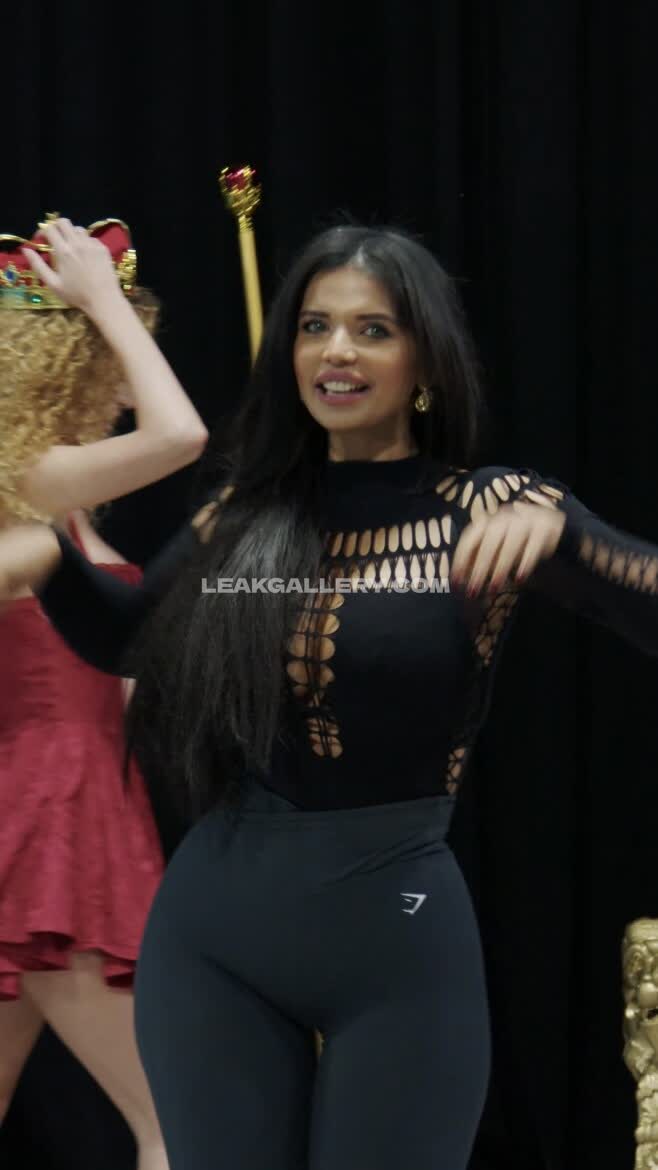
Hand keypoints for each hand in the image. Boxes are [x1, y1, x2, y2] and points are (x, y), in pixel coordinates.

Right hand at [21, 217, 119, 314]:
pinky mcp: (103, 248)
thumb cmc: (76, 295)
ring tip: (70, 247)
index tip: (40, 240)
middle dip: (55, 227)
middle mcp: (78, 243)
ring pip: (78, 228)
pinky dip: (84, 241)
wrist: (104, 300)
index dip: (42, 231)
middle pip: (63, 222)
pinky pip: (91, 237)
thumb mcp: (53, 283)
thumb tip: (25, 249)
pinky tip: (84, 254)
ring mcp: (92, 244)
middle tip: (54, 239)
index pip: (49, 229)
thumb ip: (38, 265)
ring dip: (70, 234)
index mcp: (63, 251)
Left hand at [451, 501, 565, 596]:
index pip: (471, 537)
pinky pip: (534, 544)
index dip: (462, 558)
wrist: (555, 533)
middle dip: (479, 567)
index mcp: (490, 521)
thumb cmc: (518, 549)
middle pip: (489, 540)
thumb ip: (480, 563)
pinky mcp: (546, 526)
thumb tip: (459, 582)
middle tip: (473, 590)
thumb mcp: (497, 556)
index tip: (456, 580)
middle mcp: (506, 517)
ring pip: (511, 542)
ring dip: (500, 567)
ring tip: (494, 588)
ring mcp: (527, 519)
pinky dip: (525, 562)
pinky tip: (520, 579)